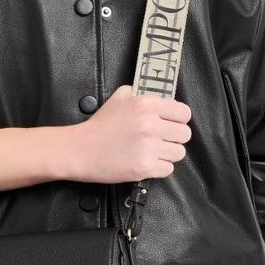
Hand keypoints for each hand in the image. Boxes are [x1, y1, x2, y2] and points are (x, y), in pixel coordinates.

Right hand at [66, 84, 192, 184]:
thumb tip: (162, 99)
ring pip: (179, 153)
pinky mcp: (145, 167)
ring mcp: (149, 147)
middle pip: (185, 134)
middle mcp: (150, 125)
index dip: (179, 119)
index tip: (171, 123)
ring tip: (152, 152)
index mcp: (146, 105)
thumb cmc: (99, 125)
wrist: (80, 149)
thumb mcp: (120, 97)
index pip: (184, 113)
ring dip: (168, 154)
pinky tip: (146, 162)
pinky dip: (159, 168)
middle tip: (160, 139)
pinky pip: (168, 169)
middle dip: (174, 138)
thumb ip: (142, 95)